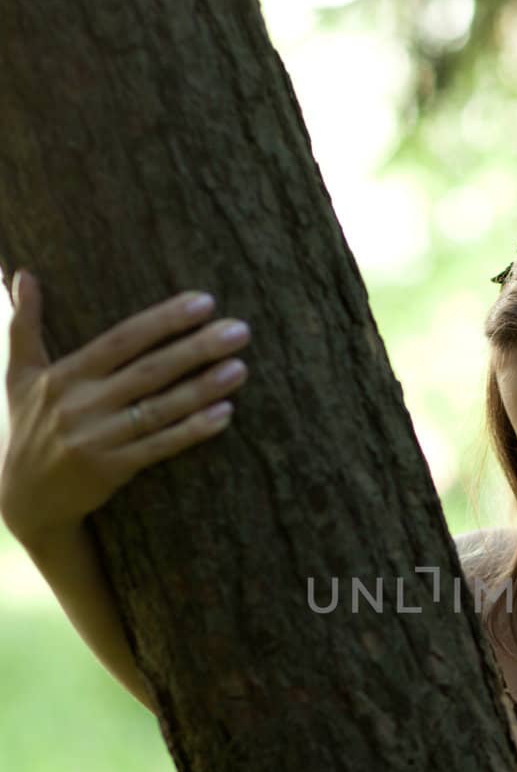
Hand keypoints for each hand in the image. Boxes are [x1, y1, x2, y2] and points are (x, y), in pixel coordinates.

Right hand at [1, 272, 250, 543]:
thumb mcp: (19, 375)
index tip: (203, 302)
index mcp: (65, 375)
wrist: (26, 498)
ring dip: (203, 389)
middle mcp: (81, 404)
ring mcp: (98, 439)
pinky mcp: (112, 470)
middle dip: (196, 348)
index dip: (163, 320)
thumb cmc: (29, 426)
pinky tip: (224, 414)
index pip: (122, 340)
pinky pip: (159, 446)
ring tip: (240, 369)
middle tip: (239, 331)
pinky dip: (192, 431)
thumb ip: (24, 325)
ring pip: (159, 410)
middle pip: (149, 371)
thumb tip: (23, 273)